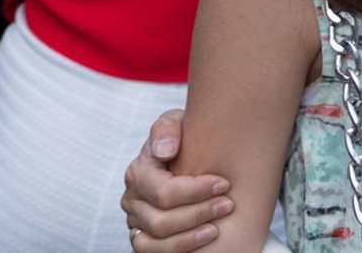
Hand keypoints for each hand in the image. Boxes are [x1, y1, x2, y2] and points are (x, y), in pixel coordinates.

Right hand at [120, 109, 232, 251]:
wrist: (189, 153)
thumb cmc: (185, 138)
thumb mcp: (176, 121)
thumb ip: (167, 128)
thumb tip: (165, 151)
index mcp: (138, 173)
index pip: (163, 192)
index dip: (196, 191)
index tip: (225, 184)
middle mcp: (133, 201)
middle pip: (161, 221)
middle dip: (199, 213)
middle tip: (228, 204)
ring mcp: (137, 223)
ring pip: (155, 243)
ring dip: (190, 237)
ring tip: (218, 227)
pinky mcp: (145, 240)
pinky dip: (180, 249)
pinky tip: (204, 240)